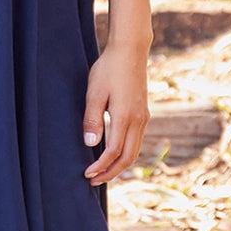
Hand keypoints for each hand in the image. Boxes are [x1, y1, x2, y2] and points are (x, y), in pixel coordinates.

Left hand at [82, 40, 149, 185]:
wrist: (130, 51)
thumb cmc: (109, 69)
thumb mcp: (94, 92)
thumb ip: (92, 119)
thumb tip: (90, 145)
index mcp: (125, 117)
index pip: (113, 152)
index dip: (100, 166)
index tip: (87, 174)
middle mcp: (138, 121)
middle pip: (128, 158)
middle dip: (111, 172)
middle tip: (93, 180)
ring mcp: (143, 117)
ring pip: (135, 151)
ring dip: (120, 165)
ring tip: (103, 172)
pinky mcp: (144, 113)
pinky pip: (137, 141)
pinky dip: (126, 153)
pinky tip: (114, 153)